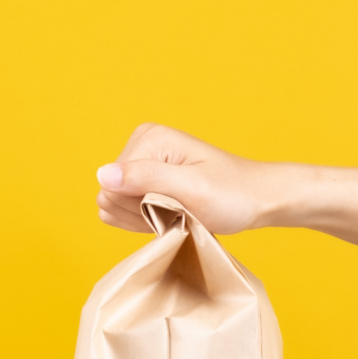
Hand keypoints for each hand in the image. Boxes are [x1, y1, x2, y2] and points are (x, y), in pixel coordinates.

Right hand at [95, 123, 283, 234]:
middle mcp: (141, 144)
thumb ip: (146, 179)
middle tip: (178, 210)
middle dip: (142, 212)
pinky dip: (143, 220)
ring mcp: (142, 162)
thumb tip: (102, 175)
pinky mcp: (145, 178)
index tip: (175, 206)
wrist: (255, 199)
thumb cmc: (230, 195)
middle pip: (111, 195)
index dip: (140, 207)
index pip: (111, 186)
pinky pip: (123, 208)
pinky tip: (168, 215)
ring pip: (115, 205)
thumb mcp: (191, 189)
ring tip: (176, 212)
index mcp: (148, 138)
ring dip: (143, 218)